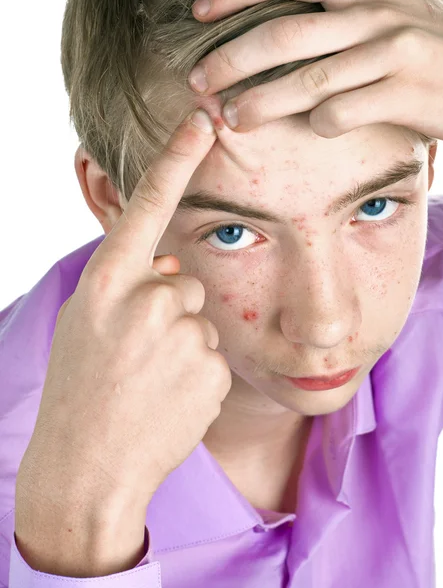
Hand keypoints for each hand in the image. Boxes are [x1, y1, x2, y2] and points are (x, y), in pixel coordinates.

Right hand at [16, 110, 231, 510]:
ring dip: (183, 343)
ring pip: (202, 319)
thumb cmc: (80, 390)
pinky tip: (169, 397)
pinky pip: (215, 353)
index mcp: (107, 282)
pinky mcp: (213, 369)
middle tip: (139, 353)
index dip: (175, 159)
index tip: (202, 120)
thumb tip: (172, 266)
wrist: (87, 467)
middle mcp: (147, 299)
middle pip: (185, 280)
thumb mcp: (87, 322)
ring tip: (151, 379)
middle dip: (170, 309)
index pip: (147, 205)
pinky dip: (197, 372)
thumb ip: (127, 284)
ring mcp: (182, 334)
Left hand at [190, 0, 442, 154]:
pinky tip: (313, 130)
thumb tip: (301, 17)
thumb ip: (352, 10)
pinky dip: (319, 125)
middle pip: (286, 33)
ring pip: (308, 77)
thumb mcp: (402, 13)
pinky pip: (342, 113)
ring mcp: (394, 50)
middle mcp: (378, 9)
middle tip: (199, 81)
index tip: (200, 10)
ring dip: (260, 101)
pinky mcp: (407, 94)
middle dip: (232, 58)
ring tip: (229, 118)